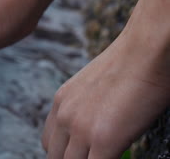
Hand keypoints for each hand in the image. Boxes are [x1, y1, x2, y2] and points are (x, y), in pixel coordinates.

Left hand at [42, 29, 169, 157]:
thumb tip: (95, 125)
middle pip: (55, 157)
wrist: (146, 49)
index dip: (64, 154)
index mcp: (61, 103)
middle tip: (92, 157)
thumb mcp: (93, 87)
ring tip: (107, 156)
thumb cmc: (130, 64)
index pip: (50, 142)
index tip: (80, 155)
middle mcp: (64, 116)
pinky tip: (120, 157)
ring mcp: (81, 129)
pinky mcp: (104, 139)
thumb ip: (85, 107)